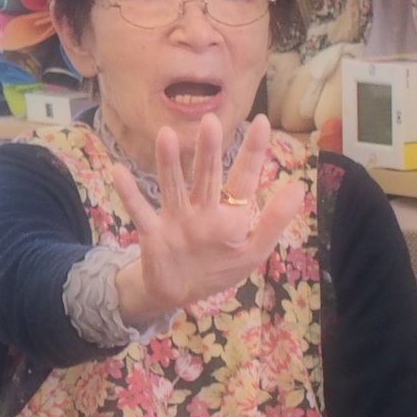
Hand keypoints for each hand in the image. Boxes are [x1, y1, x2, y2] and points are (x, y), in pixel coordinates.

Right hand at [113, 114, 305, 327]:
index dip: (253, 152)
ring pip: (173, 187)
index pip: (244, 178)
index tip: (263, 121)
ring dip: (168, 163)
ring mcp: (175, 219)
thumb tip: (298, 188)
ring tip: (165, 134)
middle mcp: (201, 209)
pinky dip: (129, 194)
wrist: (180, 295)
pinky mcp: (153, 234)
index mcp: (229, 213)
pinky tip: (119, 172)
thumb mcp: (252, 250)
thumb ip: (273, 221)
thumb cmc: (217, 268)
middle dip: (208, 151)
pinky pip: (140, 212)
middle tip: (210, 121)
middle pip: (206, 176)